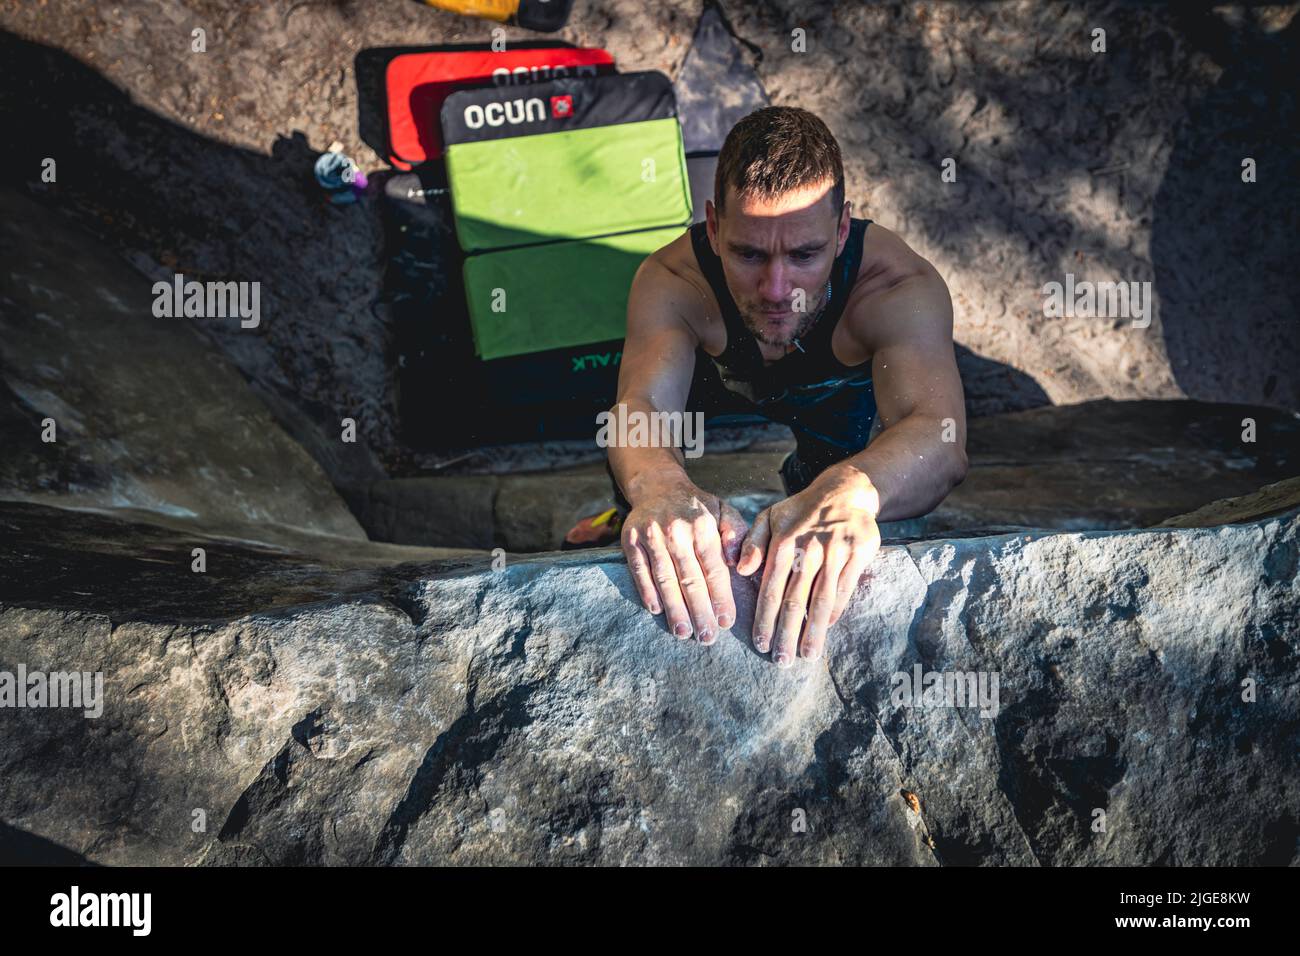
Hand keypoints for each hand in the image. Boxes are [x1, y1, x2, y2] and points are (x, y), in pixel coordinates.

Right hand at [620, 475, 748, 643]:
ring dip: (674, 609)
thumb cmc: (696, 507)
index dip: (720, 597)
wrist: (657, 486)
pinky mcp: (630, 540)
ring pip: (664, 579)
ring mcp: (650, 535)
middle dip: (700, 611)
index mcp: (702, 525)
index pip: (714, 568)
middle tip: (707, 637)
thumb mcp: (722, 510)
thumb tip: (740, 563)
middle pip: (689, 579)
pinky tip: (657, 611)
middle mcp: (675, 530)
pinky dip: (647, 592)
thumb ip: (736, 533)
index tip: (726, 621)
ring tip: (683, 632)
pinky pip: (640, 571)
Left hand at [736, 468, 880, 664]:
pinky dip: (835, 612)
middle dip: (786, 634)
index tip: (760, 643)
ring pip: (821, 599)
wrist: (845, 491)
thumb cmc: (801, 510)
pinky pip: (845, 589)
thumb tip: (740, 570)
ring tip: (806, 655)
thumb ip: (753, 543)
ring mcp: (836, 552)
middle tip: (781, 661)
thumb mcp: (771, 517)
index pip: (771, 588)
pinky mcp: (859, 554)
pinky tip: (826, 630)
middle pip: (796, 600)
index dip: (765, 618)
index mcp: (784, 543)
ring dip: (813, 631)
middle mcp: (809, 550)